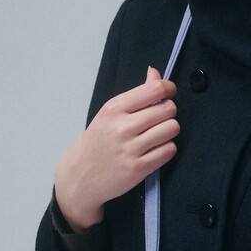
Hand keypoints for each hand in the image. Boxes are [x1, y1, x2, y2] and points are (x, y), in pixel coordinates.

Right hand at [54, 66, 178, 230]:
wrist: (78, 177)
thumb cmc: (95, 144)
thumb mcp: (109, 114)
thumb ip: (136, 94)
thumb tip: (155, 74)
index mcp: (114, 109)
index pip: (155, 89)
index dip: (168, 88)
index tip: (169, 92)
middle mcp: (122, 127)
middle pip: (168, 109)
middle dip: (168, 112)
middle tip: (159, 118)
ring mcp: (130, 149)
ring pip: (172, 129)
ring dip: (169, 131)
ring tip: (157, 135)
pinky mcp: (138, 168)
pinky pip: (169, 150)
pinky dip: (166, 148)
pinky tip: (154, 149)